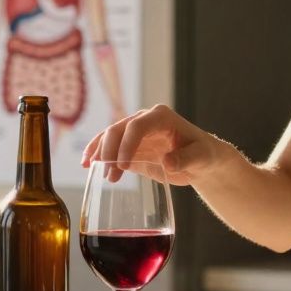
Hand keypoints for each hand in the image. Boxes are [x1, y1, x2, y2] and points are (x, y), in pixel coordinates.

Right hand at [81, 104, 225, 185]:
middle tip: (108, 173)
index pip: (138, 126)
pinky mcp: (129, 145)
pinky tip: (87, 165)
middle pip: (118, 129)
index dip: (127, 143)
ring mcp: (134, 132)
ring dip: (100, 153)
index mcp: (161, 117)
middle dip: (109, 150)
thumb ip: (185, 159)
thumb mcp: (200, 157)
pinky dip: (97, 153)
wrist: (200, 160)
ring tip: (94, 171)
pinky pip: (109, 146)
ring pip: (109, 136)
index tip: (122, 165)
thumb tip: (167, 161)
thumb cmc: (203, 154)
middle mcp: (144, 119)